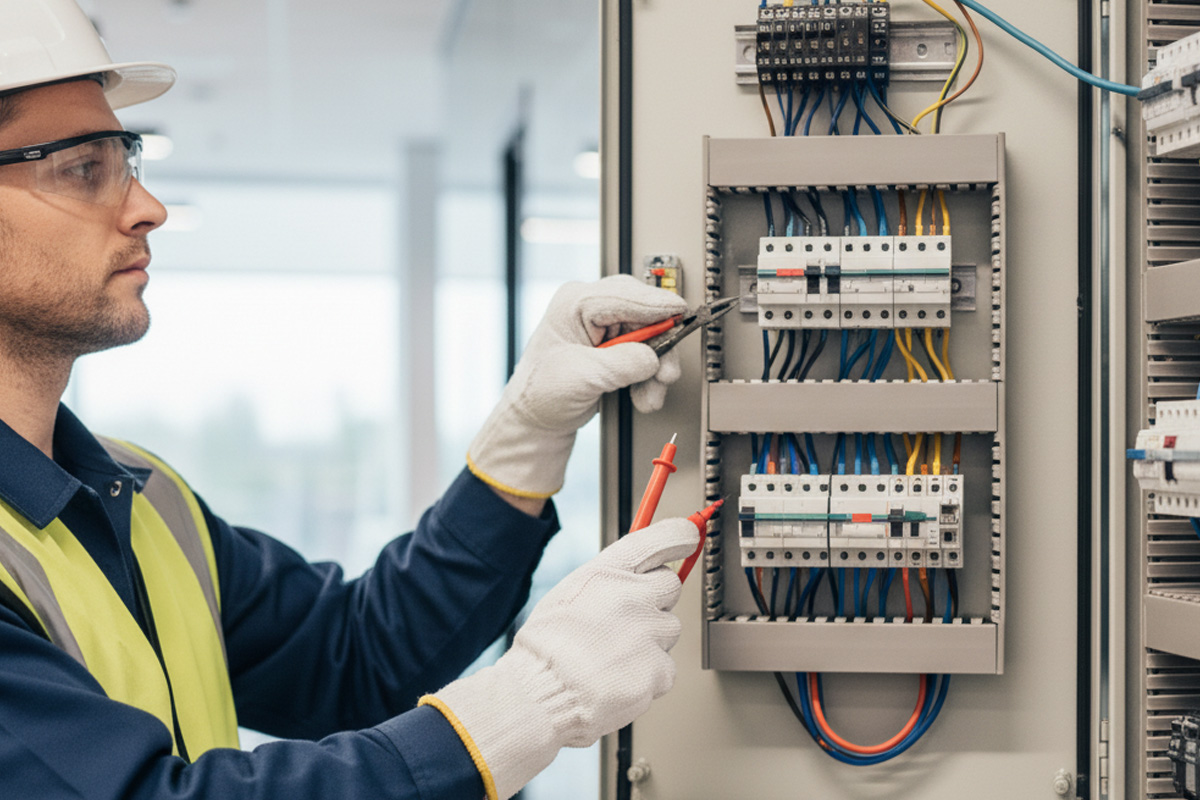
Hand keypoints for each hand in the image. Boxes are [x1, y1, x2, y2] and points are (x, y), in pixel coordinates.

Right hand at [422, 518, 698, 799]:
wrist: (539, 696)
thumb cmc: (546, 648)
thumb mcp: (568, 593)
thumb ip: (607, 581)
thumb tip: (635, 577)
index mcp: (606, 573)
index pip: (659, 539)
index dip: (679, 535)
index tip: (688, 536)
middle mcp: (632, 596)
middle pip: (670, 585)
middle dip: (654, 600)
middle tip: (625, 621)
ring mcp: (649, 633)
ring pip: (668, 630)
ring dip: (650, 641)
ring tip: (613, 656)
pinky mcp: (659, 670)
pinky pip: (665, 668)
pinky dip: (648, 676)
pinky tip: (619, 678)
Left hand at [468, 276, 687, 498]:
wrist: (537, 418)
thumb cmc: (542, 393)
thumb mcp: (582, 377)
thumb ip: (622, 364)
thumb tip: (654, 358)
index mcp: (574, 303)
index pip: (624, 295)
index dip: (656, 306)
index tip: (681, 314)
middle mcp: (590, 308)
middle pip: (643, 314)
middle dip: (658, 347)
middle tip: (665, 372)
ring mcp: (603, 325)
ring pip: (649, 335)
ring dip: (655, 369)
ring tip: (650, 395)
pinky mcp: (613, 344)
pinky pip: (644, 352)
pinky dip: (649, 375)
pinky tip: (643, 394)